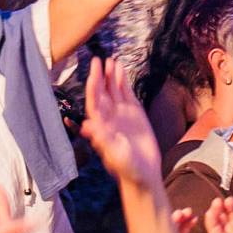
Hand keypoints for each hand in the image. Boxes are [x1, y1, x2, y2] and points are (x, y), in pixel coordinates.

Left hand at [79, 56, 162, 183]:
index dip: (93, 83)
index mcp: (101, 125)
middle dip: (100, 75)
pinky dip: (124, 82)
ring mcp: (121, 114)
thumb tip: (88, 126)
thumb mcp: (115, 155)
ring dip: (112, 76)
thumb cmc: (127, 168)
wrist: (144, 173)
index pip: (94, 100)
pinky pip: (127, 94)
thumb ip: (103, 140)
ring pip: (114, 90)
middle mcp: (109, 117)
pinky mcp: (135, 114)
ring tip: (111, 60)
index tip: (94, 69)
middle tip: (98, 59)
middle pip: (102, 92)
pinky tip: (122, 70)